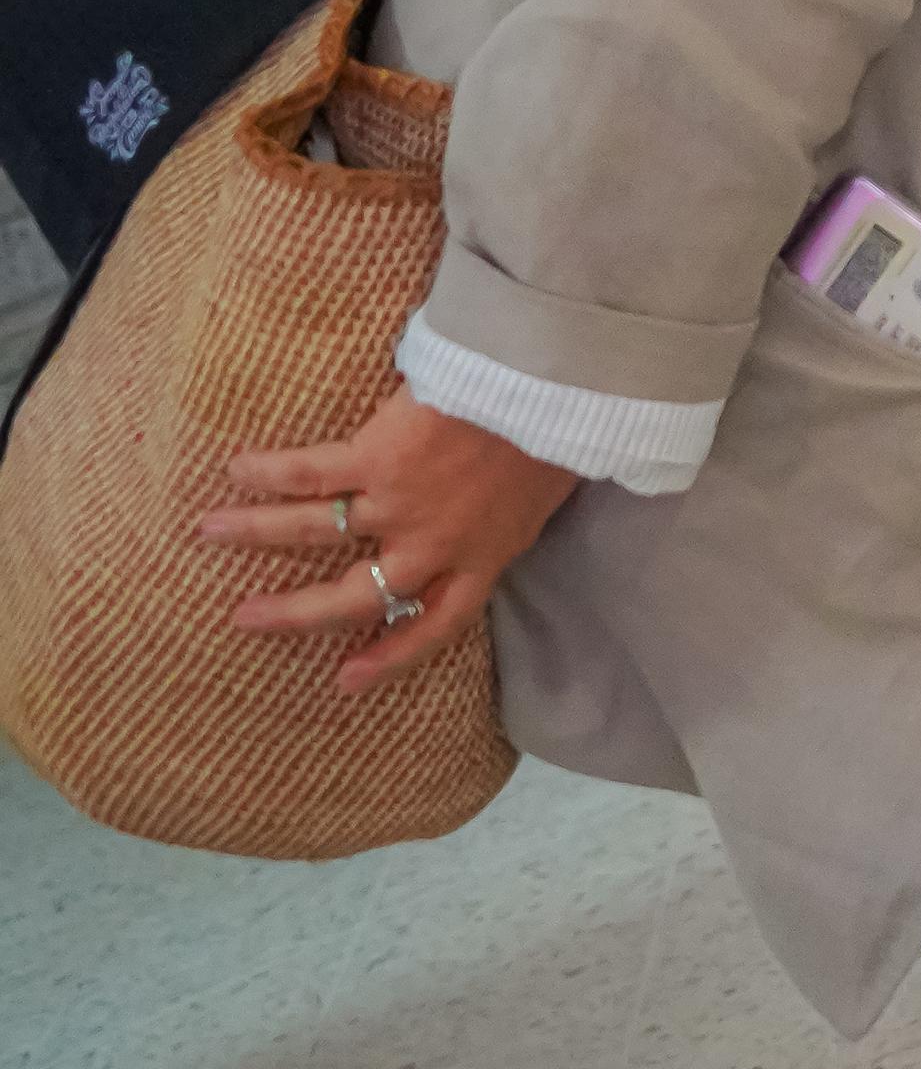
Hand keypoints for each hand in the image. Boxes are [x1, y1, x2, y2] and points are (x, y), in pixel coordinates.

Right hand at [194, 385, 579, 696]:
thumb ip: (511, 516)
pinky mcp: (377, 457)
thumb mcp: (545, 494)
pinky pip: (309, 473)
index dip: (391, 655)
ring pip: (312, 530)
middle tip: (245, 619)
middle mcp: (435, 543)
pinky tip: (237, 470)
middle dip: (295, 612)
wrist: (555, 388)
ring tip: (209, 531)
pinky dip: (269, 474)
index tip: (348, 681)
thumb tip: (499, 513)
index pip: (437, 623)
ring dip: (256, 531)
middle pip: (355, 596)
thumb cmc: (563, 430)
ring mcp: (401, 504)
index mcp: (486, 556)